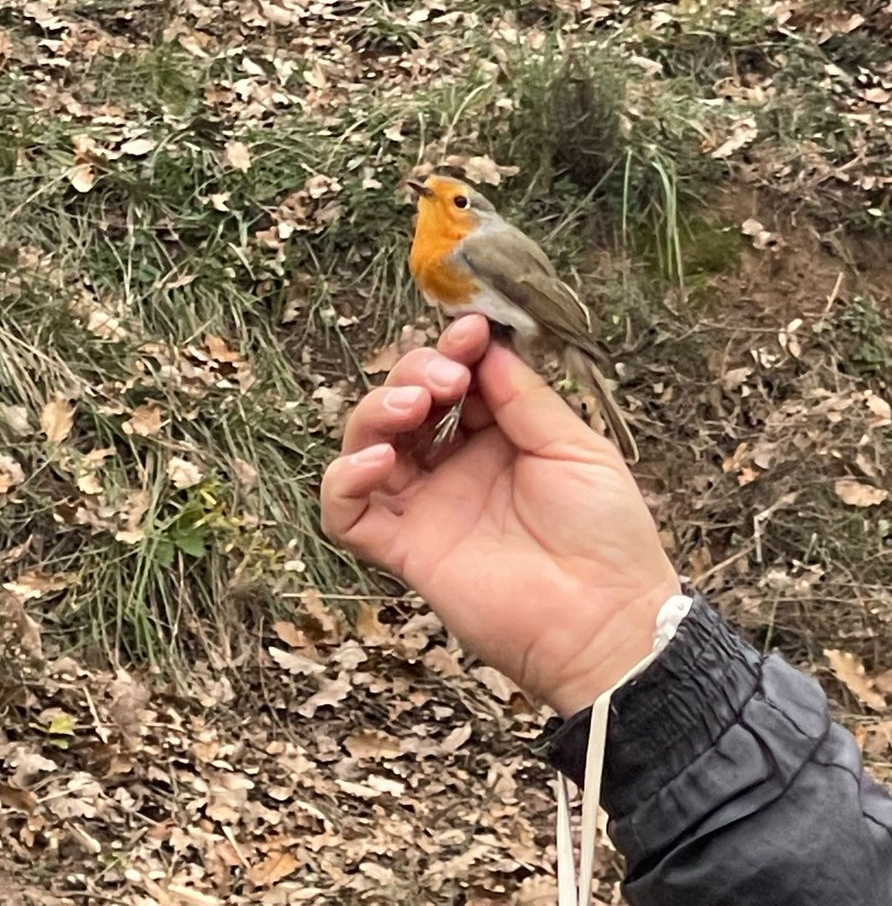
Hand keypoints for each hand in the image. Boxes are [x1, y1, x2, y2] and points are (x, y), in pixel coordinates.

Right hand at [320, 316, 679, 716]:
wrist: (606, 620)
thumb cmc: (607, 534)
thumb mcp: (576, 447)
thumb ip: (524, 398)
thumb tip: (486, 346)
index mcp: (500, 438)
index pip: (456, 378)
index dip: (454, 349)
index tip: (469, 330)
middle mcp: (456, 466)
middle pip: (404, 401)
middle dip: (414, 372)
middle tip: (447, 379)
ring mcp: (427, 506)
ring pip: (368, 443)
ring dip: (377, 411)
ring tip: (413, 407)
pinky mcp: (404, 547)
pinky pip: (346, 512)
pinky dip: (344, 480)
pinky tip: (379, 462)